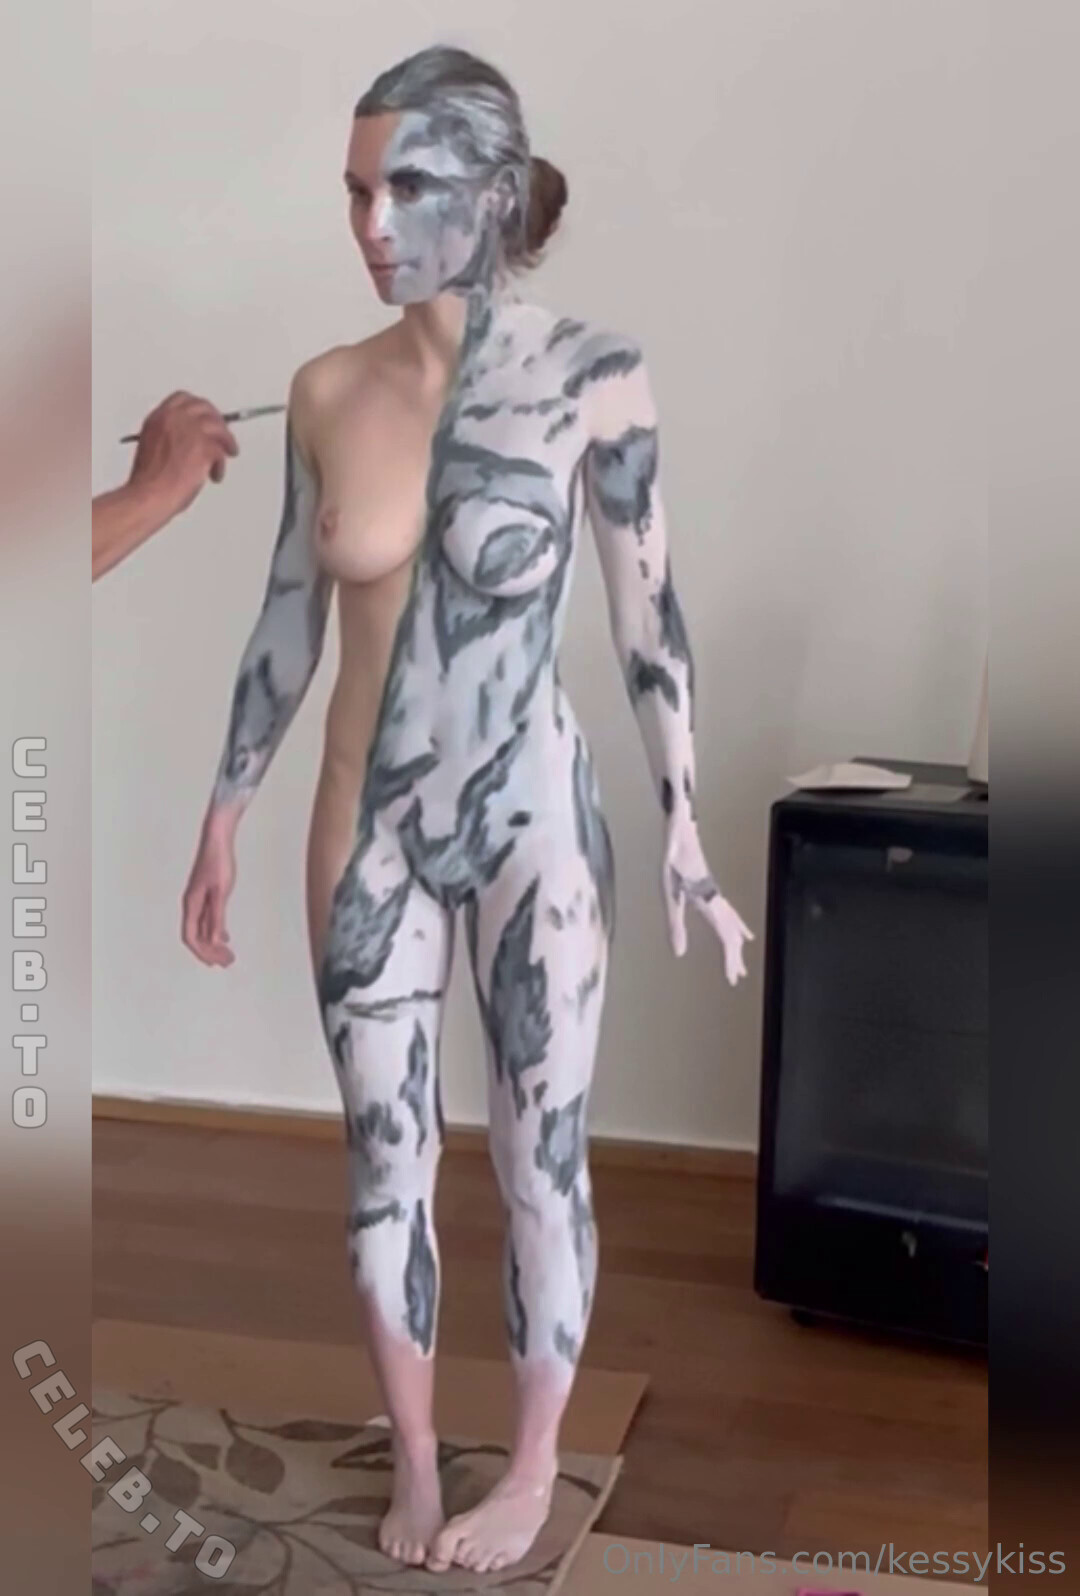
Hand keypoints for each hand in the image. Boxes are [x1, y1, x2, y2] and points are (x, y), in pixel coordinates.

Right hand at [128, 392, 238, 523]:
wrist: (150, 495)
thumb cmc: (149, 482)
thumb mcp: (153, 448)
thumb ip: (170, 438)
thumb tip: (189, 443)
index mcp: (158, 418)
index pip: (183, 400)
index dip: (199, 408)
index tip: (207, 417)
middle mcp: (174, 419)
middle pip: (204, 408)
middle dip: (217, 421)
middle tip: (223, 435)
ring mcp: (190, 430)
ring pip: (219, 427)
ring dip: (226, 441)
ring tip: (229, 453)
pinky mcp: (204, 446)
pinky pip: (221, 450)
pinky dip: (220, 465)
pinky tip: (215, 475)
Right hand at [181, 824, 236, 967]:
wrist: (218, 839)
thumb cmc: (219, 862)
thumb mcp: (221, 892)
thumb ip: (217, 917)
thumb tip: (215, 941)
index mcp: (191, 904)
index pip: (191, 937)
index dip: (202, 953)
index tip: (217, 963)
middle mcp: (191, 904)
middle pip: (197, 936)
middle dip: (210, 951)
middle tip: (228, 962)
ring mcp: (198, 899)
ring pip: (202, 928)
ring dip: (214, 943)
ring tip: (228, 955)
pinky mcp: (205, 894)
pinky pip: (207, 919)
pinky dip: (216, 930)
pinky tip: (225, 937)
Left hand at [662, 821, 753, 983]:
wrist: (681, 828)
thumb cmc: (673, 856)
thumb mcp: (669, 892)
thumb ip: (675, 923)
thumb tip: (679, 953)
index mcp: (707, 903)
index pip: (724, 936)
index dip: (729, 958)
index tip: (733, 978)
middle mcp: (716, 899)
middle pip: (730, 932)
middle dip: (734, 956)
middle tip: (739, 976)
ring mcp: (715, 892)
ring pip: (732, 923)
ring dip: (736, 944)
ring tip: (741, 962)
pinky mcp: (710, 886)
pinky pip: (729, 912)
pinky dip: (737, 925)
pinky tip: (742, 930)